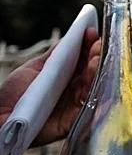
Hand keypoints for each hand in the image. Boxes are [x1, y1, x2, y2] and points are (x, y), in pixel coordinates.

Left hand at [0, 29, 100, 146]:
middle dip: (96, 57)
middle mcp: (73, 91)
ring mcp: (75, 106)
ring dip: (96, 73)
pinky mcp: (74, 122)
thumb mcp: (33, 68)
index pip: (82, 59)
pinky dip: (99, 99)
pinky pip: (91, 111)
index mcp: (64, 77)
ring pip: (93, 88)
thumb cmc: (12, 95)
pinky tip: (98, 85)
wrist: (0, 117)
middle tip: (97, 45)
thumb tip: (70, 37)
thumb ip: (53, 56)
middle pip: (91, 72)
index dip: (88, 46)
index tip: (90, 33)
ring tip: (94, 60)